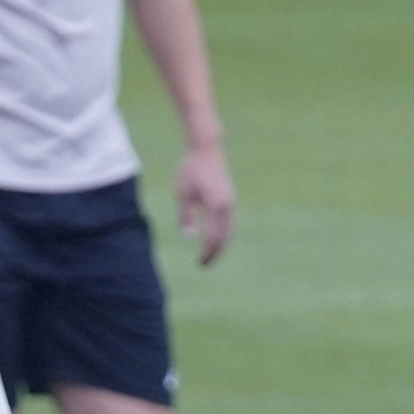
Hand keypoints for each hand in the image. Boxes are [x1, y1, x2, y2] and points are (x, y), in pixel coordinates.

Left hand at [176, 143, 234, 265]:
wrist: (207, 148)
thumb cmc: (190, 169)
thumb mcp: (182, 194)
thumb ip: (186, 217)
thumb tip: (190, 239)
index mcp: (215, 204)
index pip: (213, 237)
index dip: (207, 252)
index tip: (198, 262)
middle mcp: (227, 204)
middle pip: (224, 237)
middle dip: (214, 252)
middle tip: (203, 265)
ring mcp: (231, 201)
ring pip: (230, 230)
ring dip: (221, 245)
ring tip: (210, 256)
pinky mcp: (231, 198)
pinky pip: (230, 222)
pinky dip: (224, 234)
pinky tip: (216, 241)